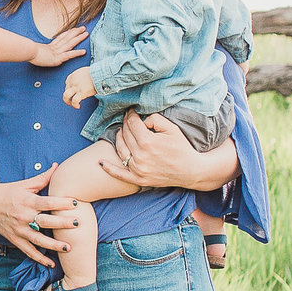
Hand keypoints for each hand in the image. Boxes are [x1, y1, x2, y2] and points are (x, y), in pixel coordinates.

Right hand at [0, 161, 84, 263]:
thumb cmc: (8, 191)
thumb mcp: (24, 184)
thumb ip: (43, 178)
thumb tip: (58, 166)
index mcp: (27, 201)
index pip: (47, 202)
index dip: (61, 202)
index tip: (76, 203)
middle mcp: (24, 216)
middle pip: (46, 221)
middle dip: (62, 223)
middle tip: (77, 224)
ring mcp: (19, 230)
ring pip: (39, 239)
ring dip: (54, 244)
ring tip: (69, 247)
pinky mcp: (15, 239)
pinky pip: (28, 251)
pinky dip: (39, 258)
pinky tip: (51, 263)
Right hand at [29, 27, 86, 67]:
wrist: (27, 51)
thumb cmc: (27, 51)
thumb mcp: (33, 50)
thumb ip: (36, 51)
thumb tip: (33, 50)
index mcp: (49, 46)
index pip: (61, 38)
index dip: (68, 33)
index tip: (74, 30)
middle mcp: (54, 48)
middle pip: (67, 38)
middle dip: (76, 33)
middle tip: (83, 28)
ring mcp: (57, 52)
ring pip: (70, 44)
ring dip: (79, 39)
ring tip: (86, 34)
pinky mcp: (58, 58)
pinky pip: (69, 55)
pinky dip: (77, 53)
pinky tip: (84, 51)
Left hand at [60, 67, 94, 108]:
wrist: (100, 74)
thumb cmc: (95, 73)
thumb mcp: (84, 71)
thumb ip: (80, 76)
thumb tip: (83, 82)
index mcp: (73, 76)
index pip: (67, 84)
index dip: (70, 89)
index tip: (75, 92)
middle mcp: (72, 81)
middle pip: (66, 90)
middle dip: (69, 96)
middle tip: (73, 100)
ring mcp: (76, 87)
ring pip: (66, 96)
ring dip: (67, 101)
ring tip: (73, 104)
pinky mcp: (81, 92)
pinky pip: (74, 101)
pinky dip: (75, 105)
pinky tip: (78, 106)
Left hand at [98, 113, 239, 190]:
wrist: (191, 171)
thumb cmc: (182, 148)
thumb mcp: (171, 128)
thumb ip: (155, 119)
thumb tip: (141, 120)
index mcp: (148, 142)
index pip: (132, 124)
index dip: (130, 115)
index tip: (130, 111)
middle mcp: (140, 156)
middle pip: (125, 135)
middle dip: (125, 124)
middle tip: (127, 119)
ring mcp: (138, 169)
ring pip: (121, 150)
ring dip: (118, 138)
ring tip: (120, 131)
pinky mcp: (138, 180)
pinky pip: (120, 174)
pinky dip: (109, 168)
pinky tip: (100, 162)